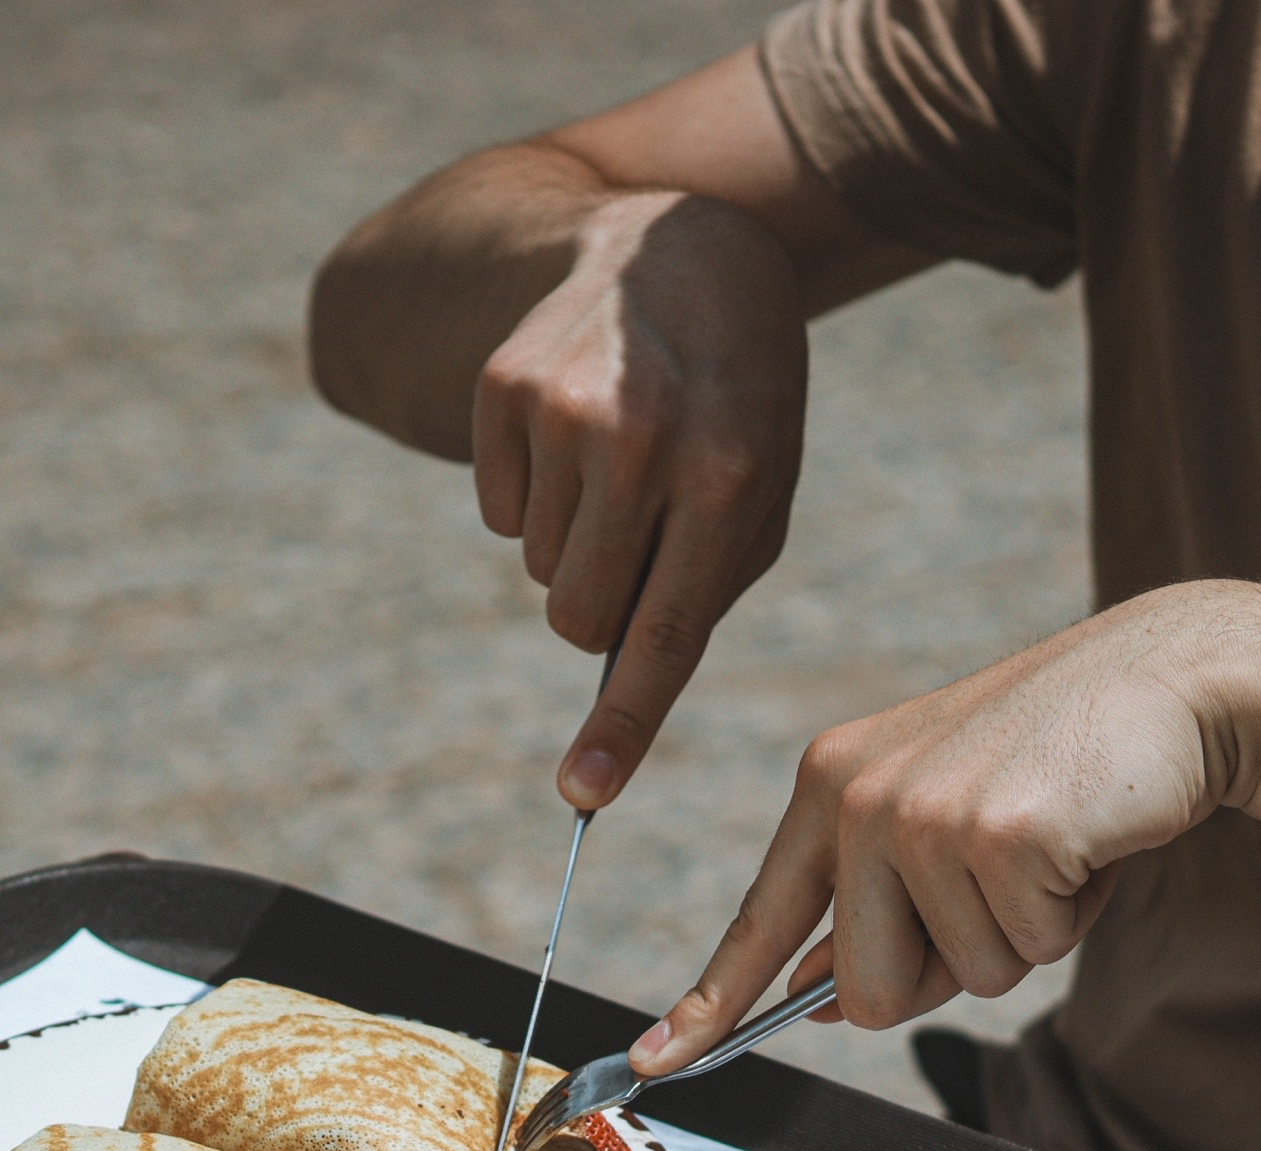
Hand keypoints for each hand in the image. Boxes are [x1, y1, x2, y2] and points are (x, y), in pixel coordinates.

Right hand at [472, 192, 807, 809]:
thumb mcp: (765, 479)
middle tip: (638, 536)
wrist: (683, 244)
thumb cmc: (738, 397)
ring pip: (536, 569)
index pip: (667, 629)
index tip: (582, 795)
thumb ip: (707, 582)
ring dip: (571, 542)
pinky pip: (496, 514)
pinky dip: (529, 494)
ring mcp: (564, 406)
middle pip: (579, 615)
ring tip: (618, 461)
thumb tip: (621, 687)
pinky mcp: (502, 385)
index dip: (623, 724)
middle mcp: (644, 440)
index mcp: (731, 472)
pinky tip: (576, 430)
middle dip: (600, 605)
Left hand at [630, 583, 1260, 1071]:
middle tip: (1004, 882)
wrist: (1173, 681)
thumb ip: (876, 906)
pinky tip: (1083, 838)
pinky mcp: (997, 834)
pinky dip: (1069, 917)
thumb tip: (815, 998)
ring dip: (1021, 936)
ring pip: (958, 977)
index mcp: (830, 785)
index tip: (654, 1061)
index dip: (709, 1004)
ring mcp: (922, 813)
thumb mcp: (943, 824)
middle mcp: (857, 795)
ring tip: (1049, 844)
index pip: (760, 919)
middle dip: (947, 968)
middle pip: (868, 992)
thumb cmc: (1058, 766)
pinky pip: (1026, 950)